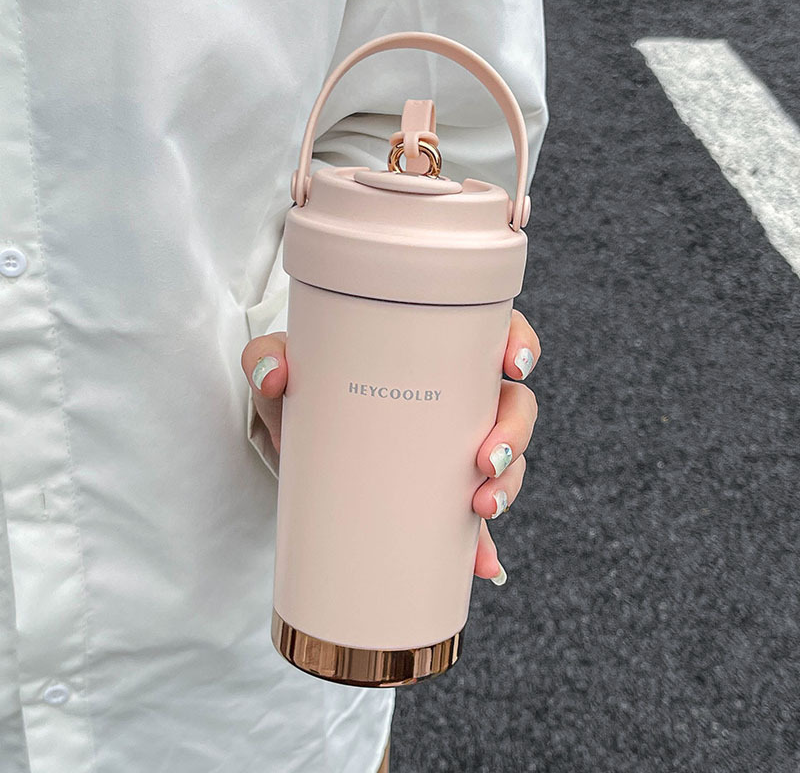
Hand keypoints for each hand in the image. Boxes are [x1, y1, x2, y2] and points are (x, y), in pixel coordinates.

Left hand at [241, 308, 539, 585]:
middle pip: (513, 404)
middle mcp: (455, 397)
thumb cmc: (302, 385)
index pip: (494, 335)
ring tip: (480, 507)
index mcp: (434, 352)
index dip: (518, 344)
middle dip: (515, 431)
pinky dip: (480, 543)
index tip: (512, 365)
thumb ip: (267, 358)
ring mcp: (451, 448)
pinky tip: (482, 564)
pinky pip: (473, 518)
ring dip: (507, 484)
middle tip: (486, 457)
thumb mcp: (283, 366)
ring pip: (506, 459)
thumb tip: (273, 376)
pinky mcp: (437, 493)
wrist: (293, 436)